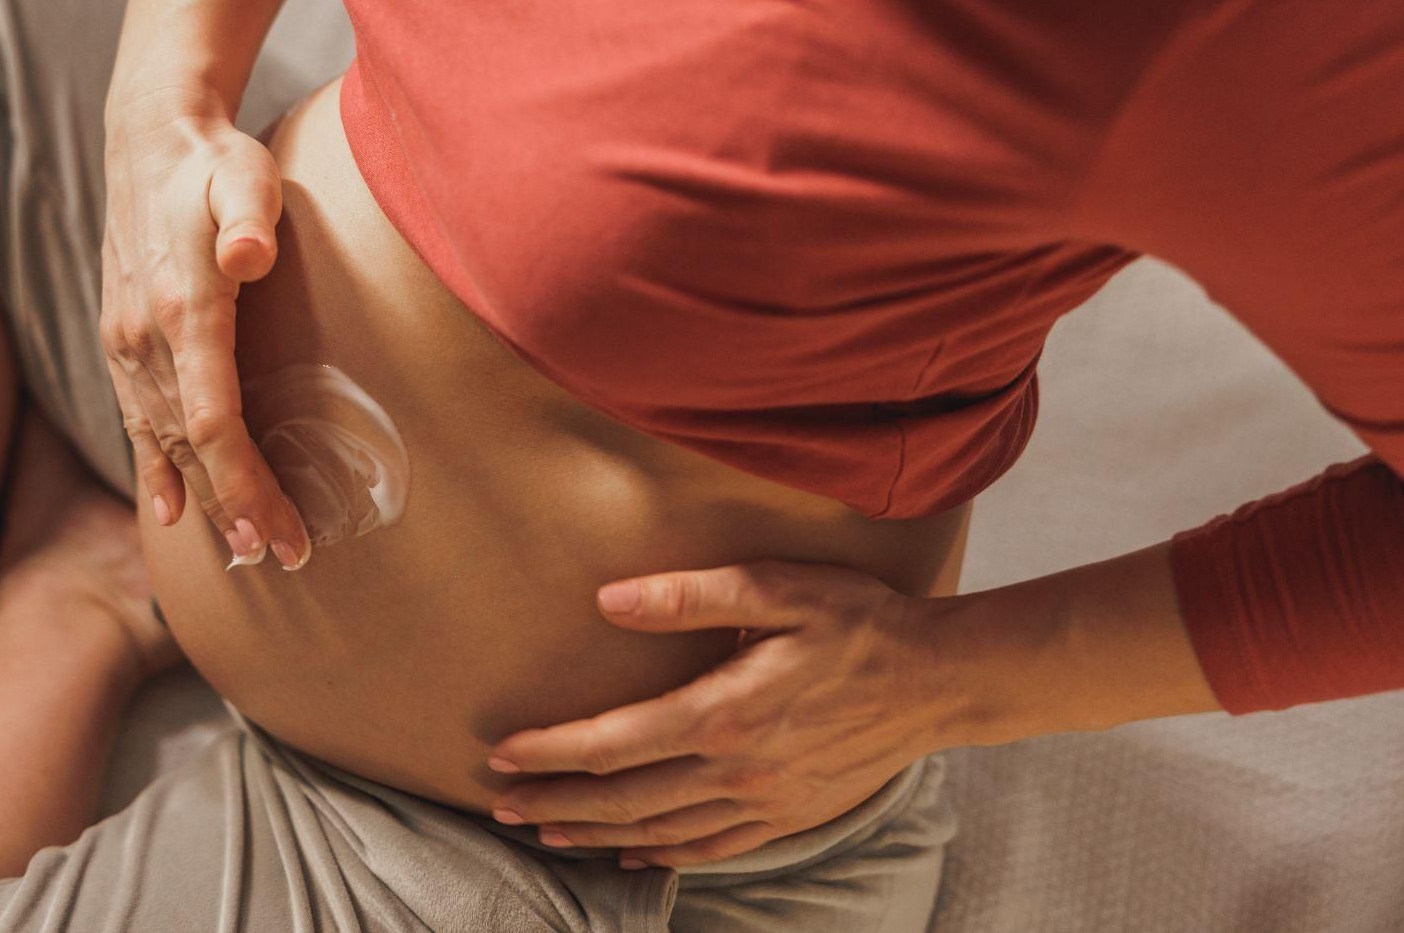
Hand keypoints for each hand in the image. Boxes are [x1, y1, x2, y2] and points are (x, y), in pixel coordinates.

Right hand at [99, 83, 310, 570]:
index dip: (246, 484)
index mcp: (182, 310)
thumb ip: (248, 216)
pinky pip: (135, 421)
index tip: (281, 532)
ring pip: (163, 442)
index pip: (213, 422)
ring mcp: (128, 343)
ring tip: (242, 550)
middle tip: (282, 556)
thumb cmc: (212, 162)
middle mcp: (146, 339)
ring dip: (203, 499)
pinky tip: (171, 511)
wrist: (147, 139)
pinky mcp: (123, 340)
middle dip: (236, 508)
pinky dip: (155, 469)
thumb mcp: (242, 175)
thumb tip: (250, 255)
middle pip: (193, 447)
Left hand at [483, 559, 957, 868]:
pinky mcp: (791, 816)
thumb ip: (689, 596)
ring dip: (598, 834)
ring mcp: (765, 803)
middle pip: (625, 799)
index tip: (502, 756)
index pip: (614, 743)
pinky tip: (635, 856)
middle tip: (501, 806)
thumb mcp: (778, 587)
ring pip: (661, 833)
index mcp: (724, 712)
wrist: (943, 680)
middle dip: (557, 803)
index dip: (552, 753)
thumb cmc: (860, 621)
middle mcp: (737, 770)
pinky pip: (713, 850)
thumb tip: (609, 601)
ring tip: (548, 830)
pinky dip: (665, 857)